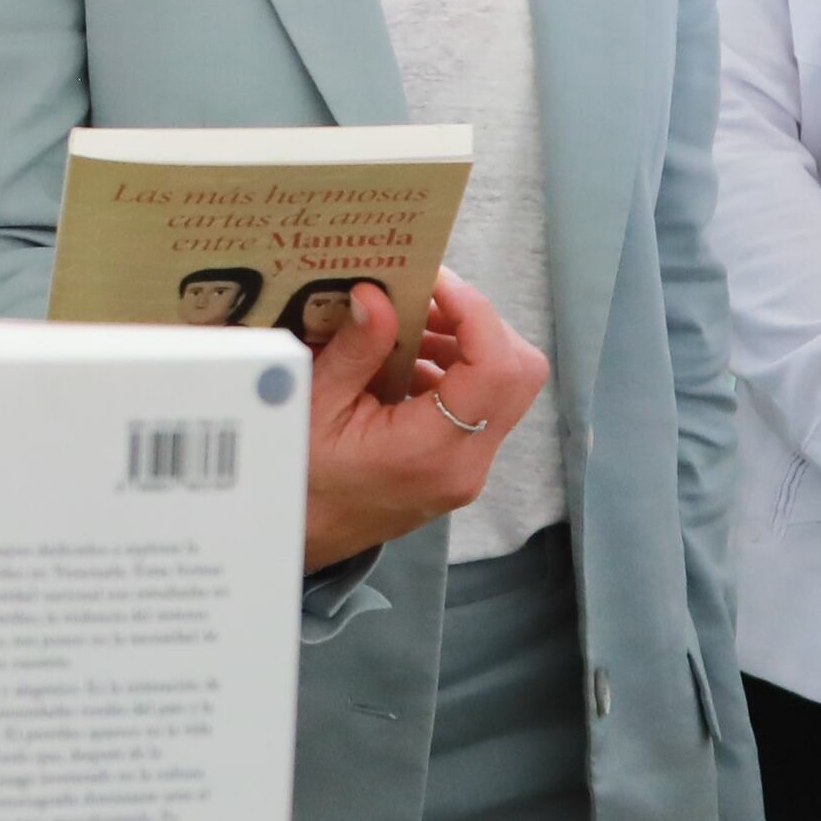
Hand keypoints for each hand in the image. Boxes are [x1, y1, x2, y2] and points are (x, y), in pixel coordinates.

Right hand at [298, 272, 549, 573]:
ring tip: (407, 327)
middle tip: (424, 301)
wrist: (301, 539)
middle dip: (480, 324)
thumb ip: (354, 350)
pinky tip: (404, 362)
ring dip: (467, 344)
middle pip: (520, 373)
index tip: (435, 281)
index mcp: (431, 451)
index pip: (496, 368)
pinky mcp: (461, 466)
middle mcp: (466, 464)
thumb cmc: (299, 478)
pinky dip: (456, 370)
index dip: (476, 312)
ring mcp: (470, 469)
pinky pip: (483, 405)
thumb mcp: (313, 407)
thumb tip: (378, 295)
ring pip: (508, 387)